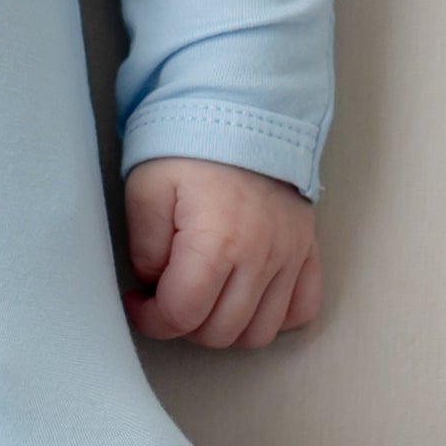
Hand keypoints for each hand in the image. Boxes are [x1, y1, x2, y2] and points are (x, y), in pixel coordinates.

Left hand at [123, 156, 320, 349]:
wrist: (242, 112)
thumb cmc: (191, 147)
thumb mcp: (146, 190)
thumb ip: (144, 248)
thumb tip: (156, 284)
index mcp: (216, 243)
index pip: (183, 316)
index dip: (151, 320)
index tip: (139, 302)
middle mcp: (261, 257)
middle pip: (221, 332)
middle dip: (185, 325)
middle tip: (168, 298)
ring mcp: (290, 256)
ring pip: (260, 332)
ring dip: (226, 328)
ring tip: (205, 299)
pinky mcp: (307, 250)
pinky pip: (302, 310)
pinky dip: (275, 317)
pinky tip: (248, 299)